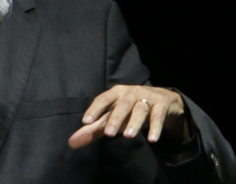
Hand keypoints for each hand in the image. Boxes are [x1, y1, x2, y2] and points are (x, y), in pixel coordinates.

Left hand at [68, 85, 189, 148]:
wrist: (163, 100)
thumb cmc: (130, 109)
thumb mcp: (112, 116)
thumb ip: (93, 130)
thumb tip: (72, 142)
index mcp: (115, 93)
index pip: (103, 99)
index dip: (94, 109)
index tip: (85, 122)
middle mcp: (130, 92)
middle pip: (122, 105)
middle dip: (115, 118)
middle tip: (109, 133)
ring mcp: (147, 97)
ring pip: (140, 109)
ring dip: (134, 122)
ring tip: (128, 136)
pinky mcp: (162, 104)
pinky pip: (158, 116)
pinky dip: (156, 127)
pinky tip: (153, 139)